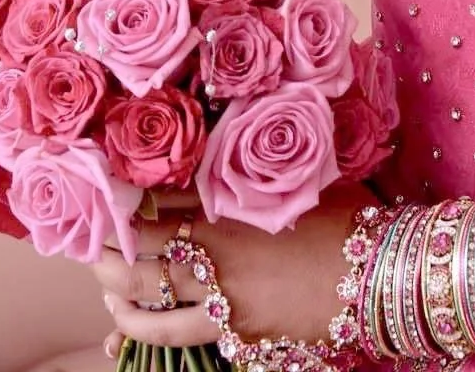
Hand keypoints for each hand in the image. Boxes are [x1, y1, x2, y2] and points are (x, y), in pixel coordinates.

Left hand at [94, 181, 372, 352]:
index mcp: (234, 205)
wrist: (378, 273)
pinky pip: (174, 334)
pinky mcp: (236, 330)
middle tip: (96, 239)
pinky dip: (142, 328)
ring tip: (103, 281)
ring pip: (149, 297)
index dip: (130, 199)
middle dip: (112, 244)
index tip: (112, 193)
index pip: (163, 200)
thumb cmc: (348, 217)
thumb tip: (238, 141)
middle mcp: (219, 250)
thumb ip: (262, 168)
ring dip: (117, 289)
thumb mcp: (305, 179)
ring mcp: (224, 295)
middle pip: (145, 247)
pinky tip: (124, 324)